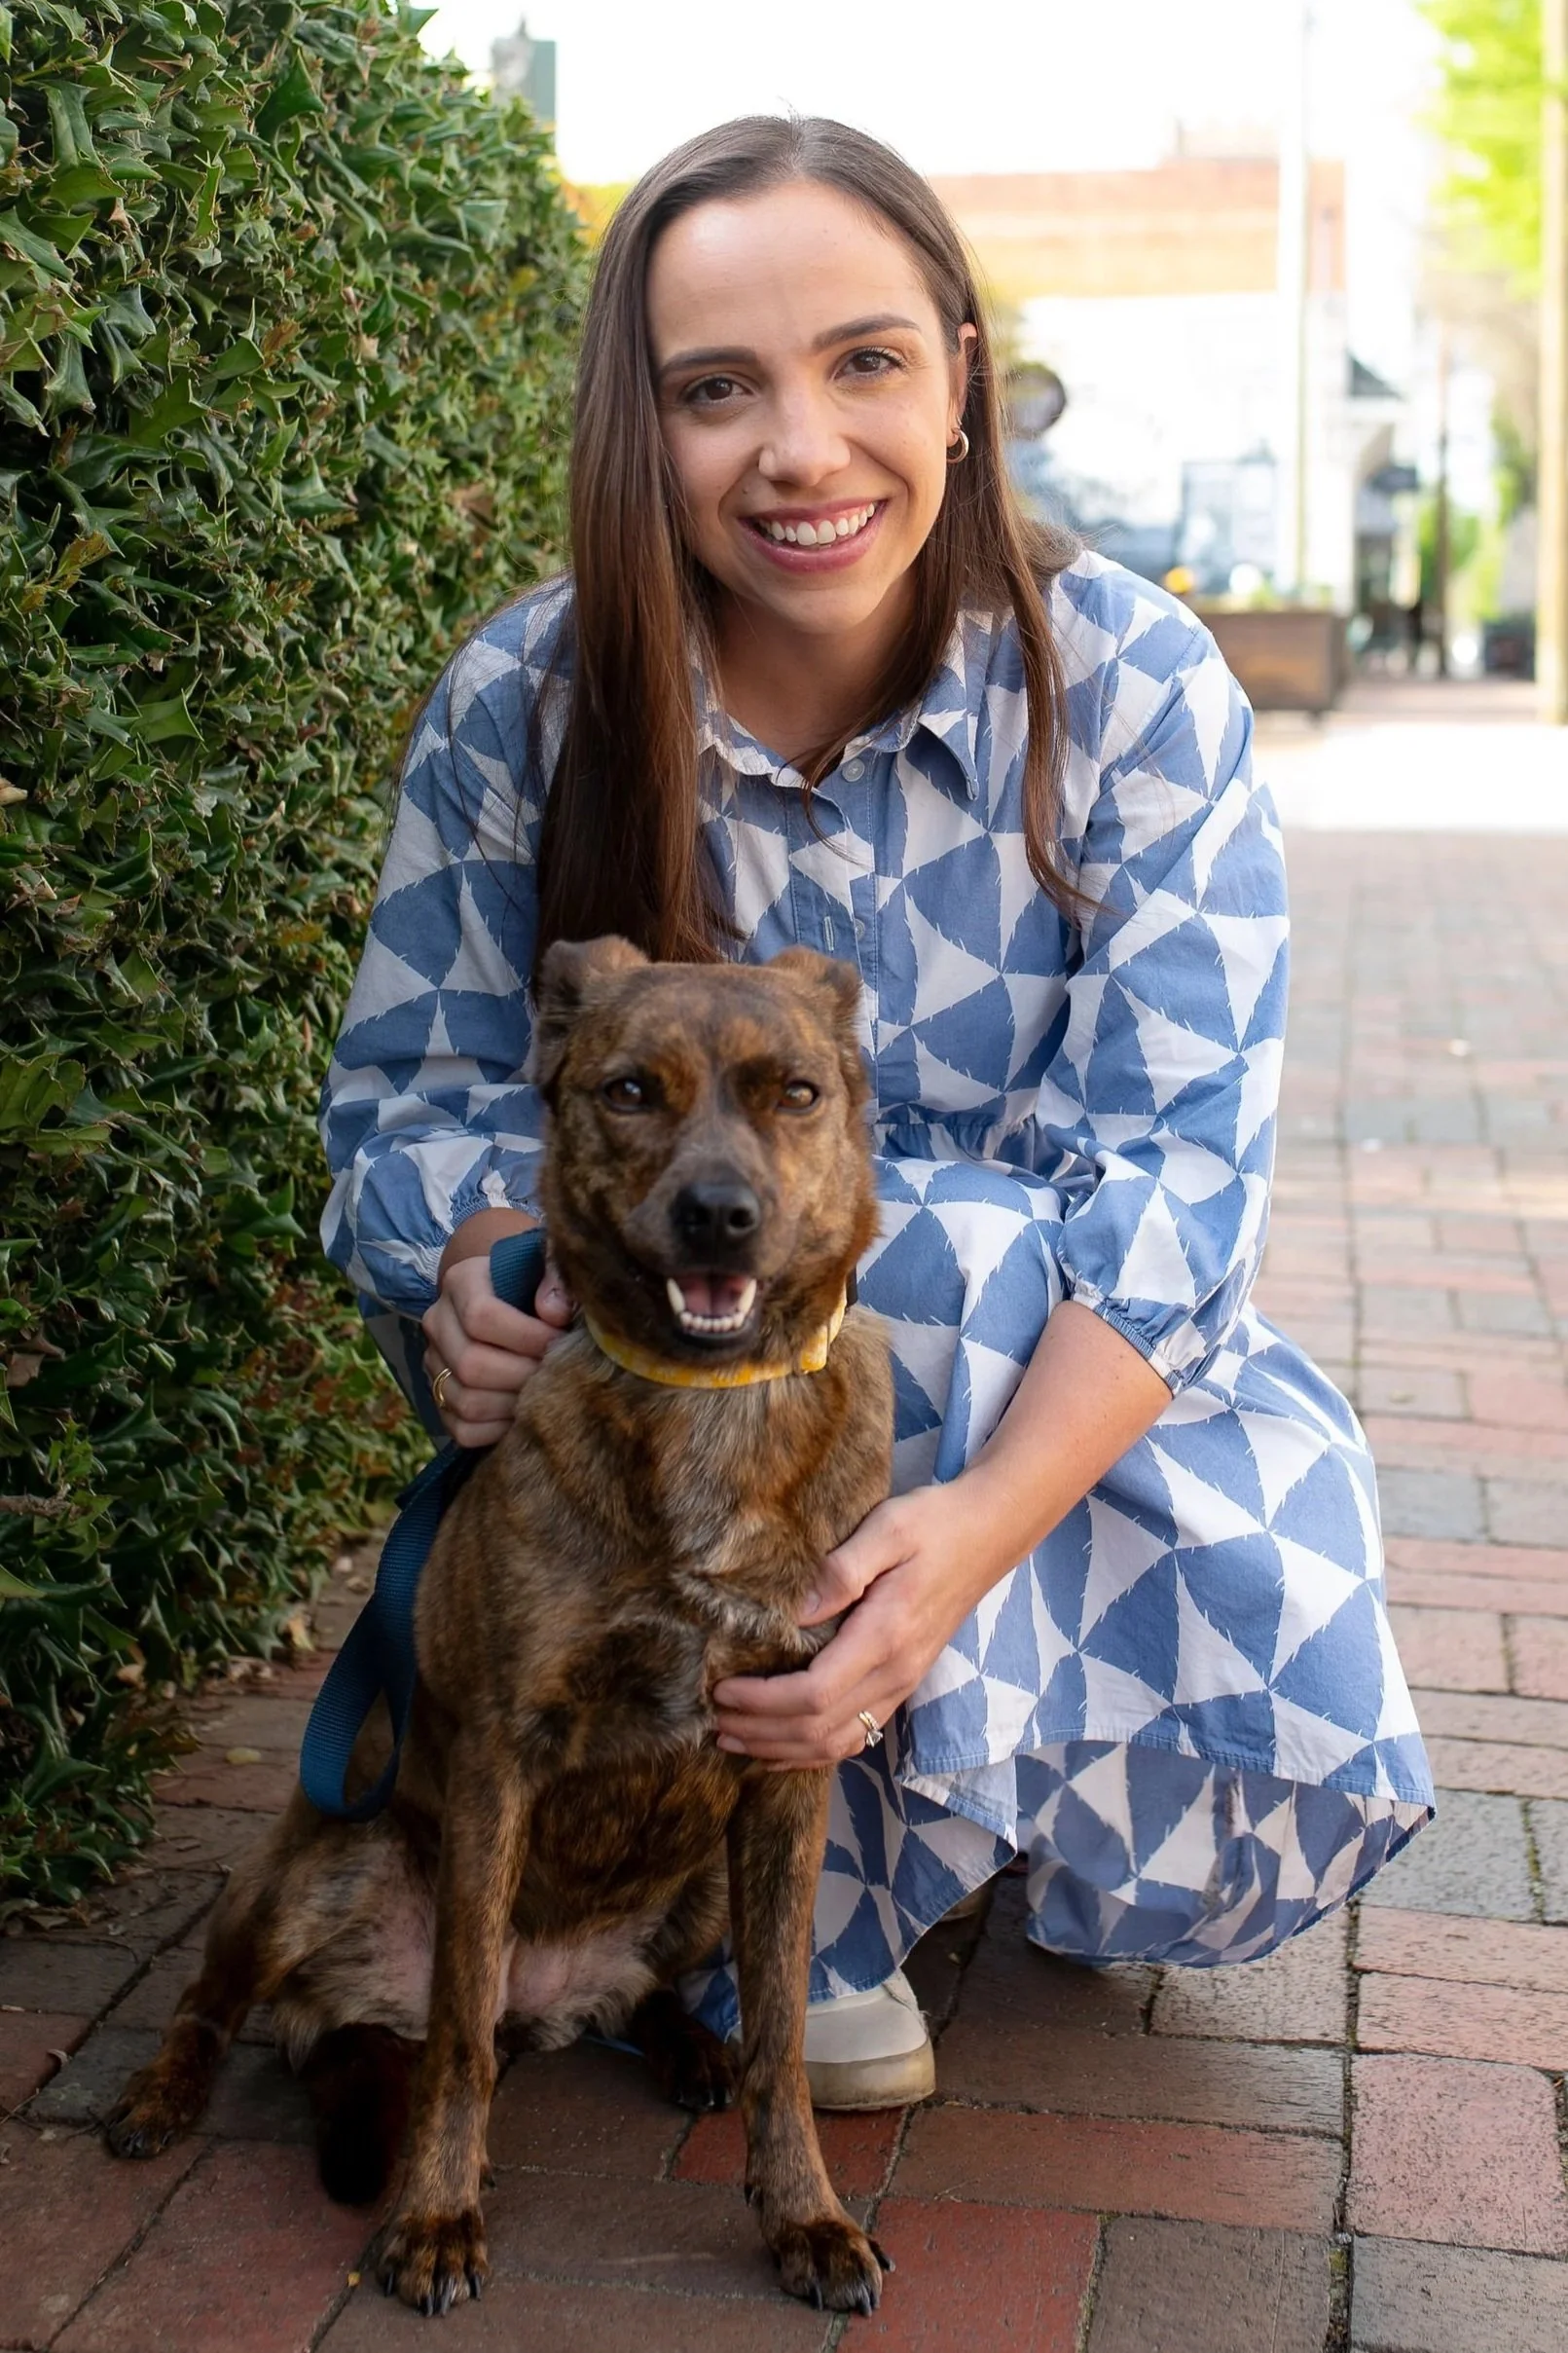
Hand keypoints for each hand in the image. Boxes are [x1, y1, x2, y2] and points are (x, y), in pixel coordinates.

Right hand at [421, 1248, 573, 1447]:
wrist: (512, 1300)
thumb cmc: (535, 1284)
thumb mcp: (547, 1268)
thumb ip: (556, 1278)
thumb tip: (554, 1313)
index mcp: (461, 1282)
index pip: (481, 1316)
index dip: (527, 1335)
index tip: (561, 1339)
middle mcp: (437, 1322)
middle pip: (472, 1364)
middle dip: (524, 1375)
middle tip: (557, 1373)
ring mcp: (434, 1364)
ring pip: (467, 1402)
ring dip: (514, 1405)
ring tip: (544, 1392)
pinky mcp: (440, 1398)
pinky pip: (464, 1430)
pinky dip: (499, 1430)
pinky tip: (525, 1412)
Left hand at [710, 1482, 1000, 1768]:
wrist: (988, 1534)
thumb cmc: (933, 1523)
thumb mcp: (887, 1529)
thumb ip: (842, 1571)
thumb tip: (796, 1612)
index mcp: (885, 1636)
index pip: (813, 1693)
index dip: (762, 1702)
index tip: (722, 1690)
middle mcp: (896, 1672)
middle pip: (819, 1729)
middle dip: (762, 1732)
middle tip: (713, 1724)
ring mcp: (903, 1683)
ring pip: (837, 1743)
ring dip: (783, 1750)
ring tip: (735, 1741)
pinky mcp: (904, 1682)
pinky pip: (856, 1735)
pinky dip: (815, 1751)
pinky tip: (784, 1750)